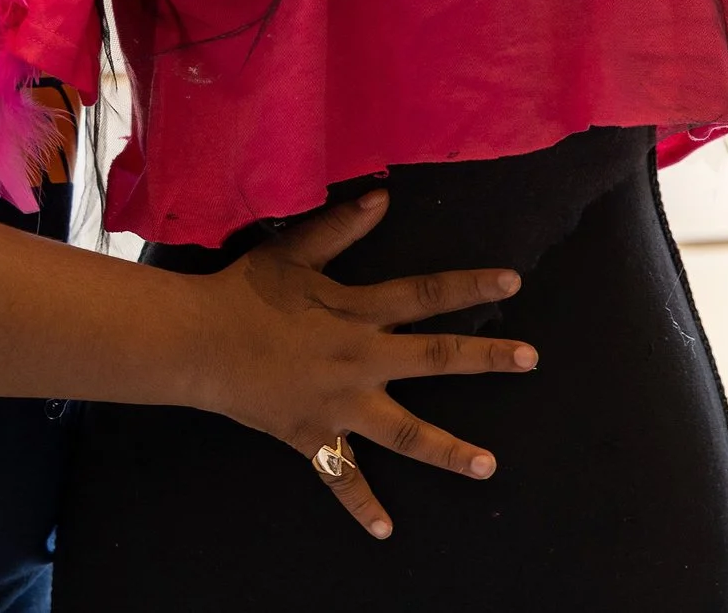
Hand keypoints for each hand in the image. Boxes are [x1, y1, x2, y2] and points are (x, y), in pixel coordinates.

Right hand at [190, 188, 537, 538]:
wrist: (197, 342)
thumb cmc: (243, 293)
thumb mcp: (292, 253)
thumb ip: (339, 229)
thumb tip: (382, 197)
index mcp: (358, 312)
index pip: (426, 295)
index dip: (470, 286)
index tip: (513, 282)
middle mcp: (360, 360)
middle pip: (435, 359)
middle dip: (486, 358)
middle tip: (530, 358)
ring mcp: (340, 405)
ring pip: (406, 432)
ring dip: (449, 450)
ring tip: (489, 466)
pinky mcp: (313, 436)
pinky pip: (341, 478)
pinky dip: (362, 505)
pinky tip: (385, 530)